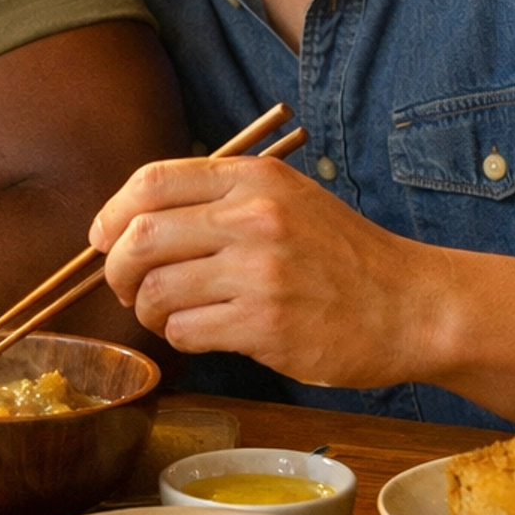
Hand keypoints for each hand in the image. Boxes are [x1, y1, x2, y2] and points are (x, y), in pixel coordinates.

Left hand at [89, 154, 445, 388]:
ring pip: (156, 290)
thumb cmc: (343, 256)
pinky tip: (202, 333)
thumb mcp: (287, 199)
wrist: (412, 306)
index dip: (112, 213)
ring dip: (149, 310)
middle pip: (141, 237)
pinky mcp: (264, 325)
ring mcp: (259, 272)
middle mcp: (253, 218)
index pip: (152, 181)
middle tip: (124, 287)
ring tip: (169, 314)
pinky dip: (179, 336)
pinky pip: (185, 331)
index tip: (102, 239)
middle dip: (116, 269)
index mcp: (254, 179)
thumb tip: (135, 221)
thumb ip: (221, 199)